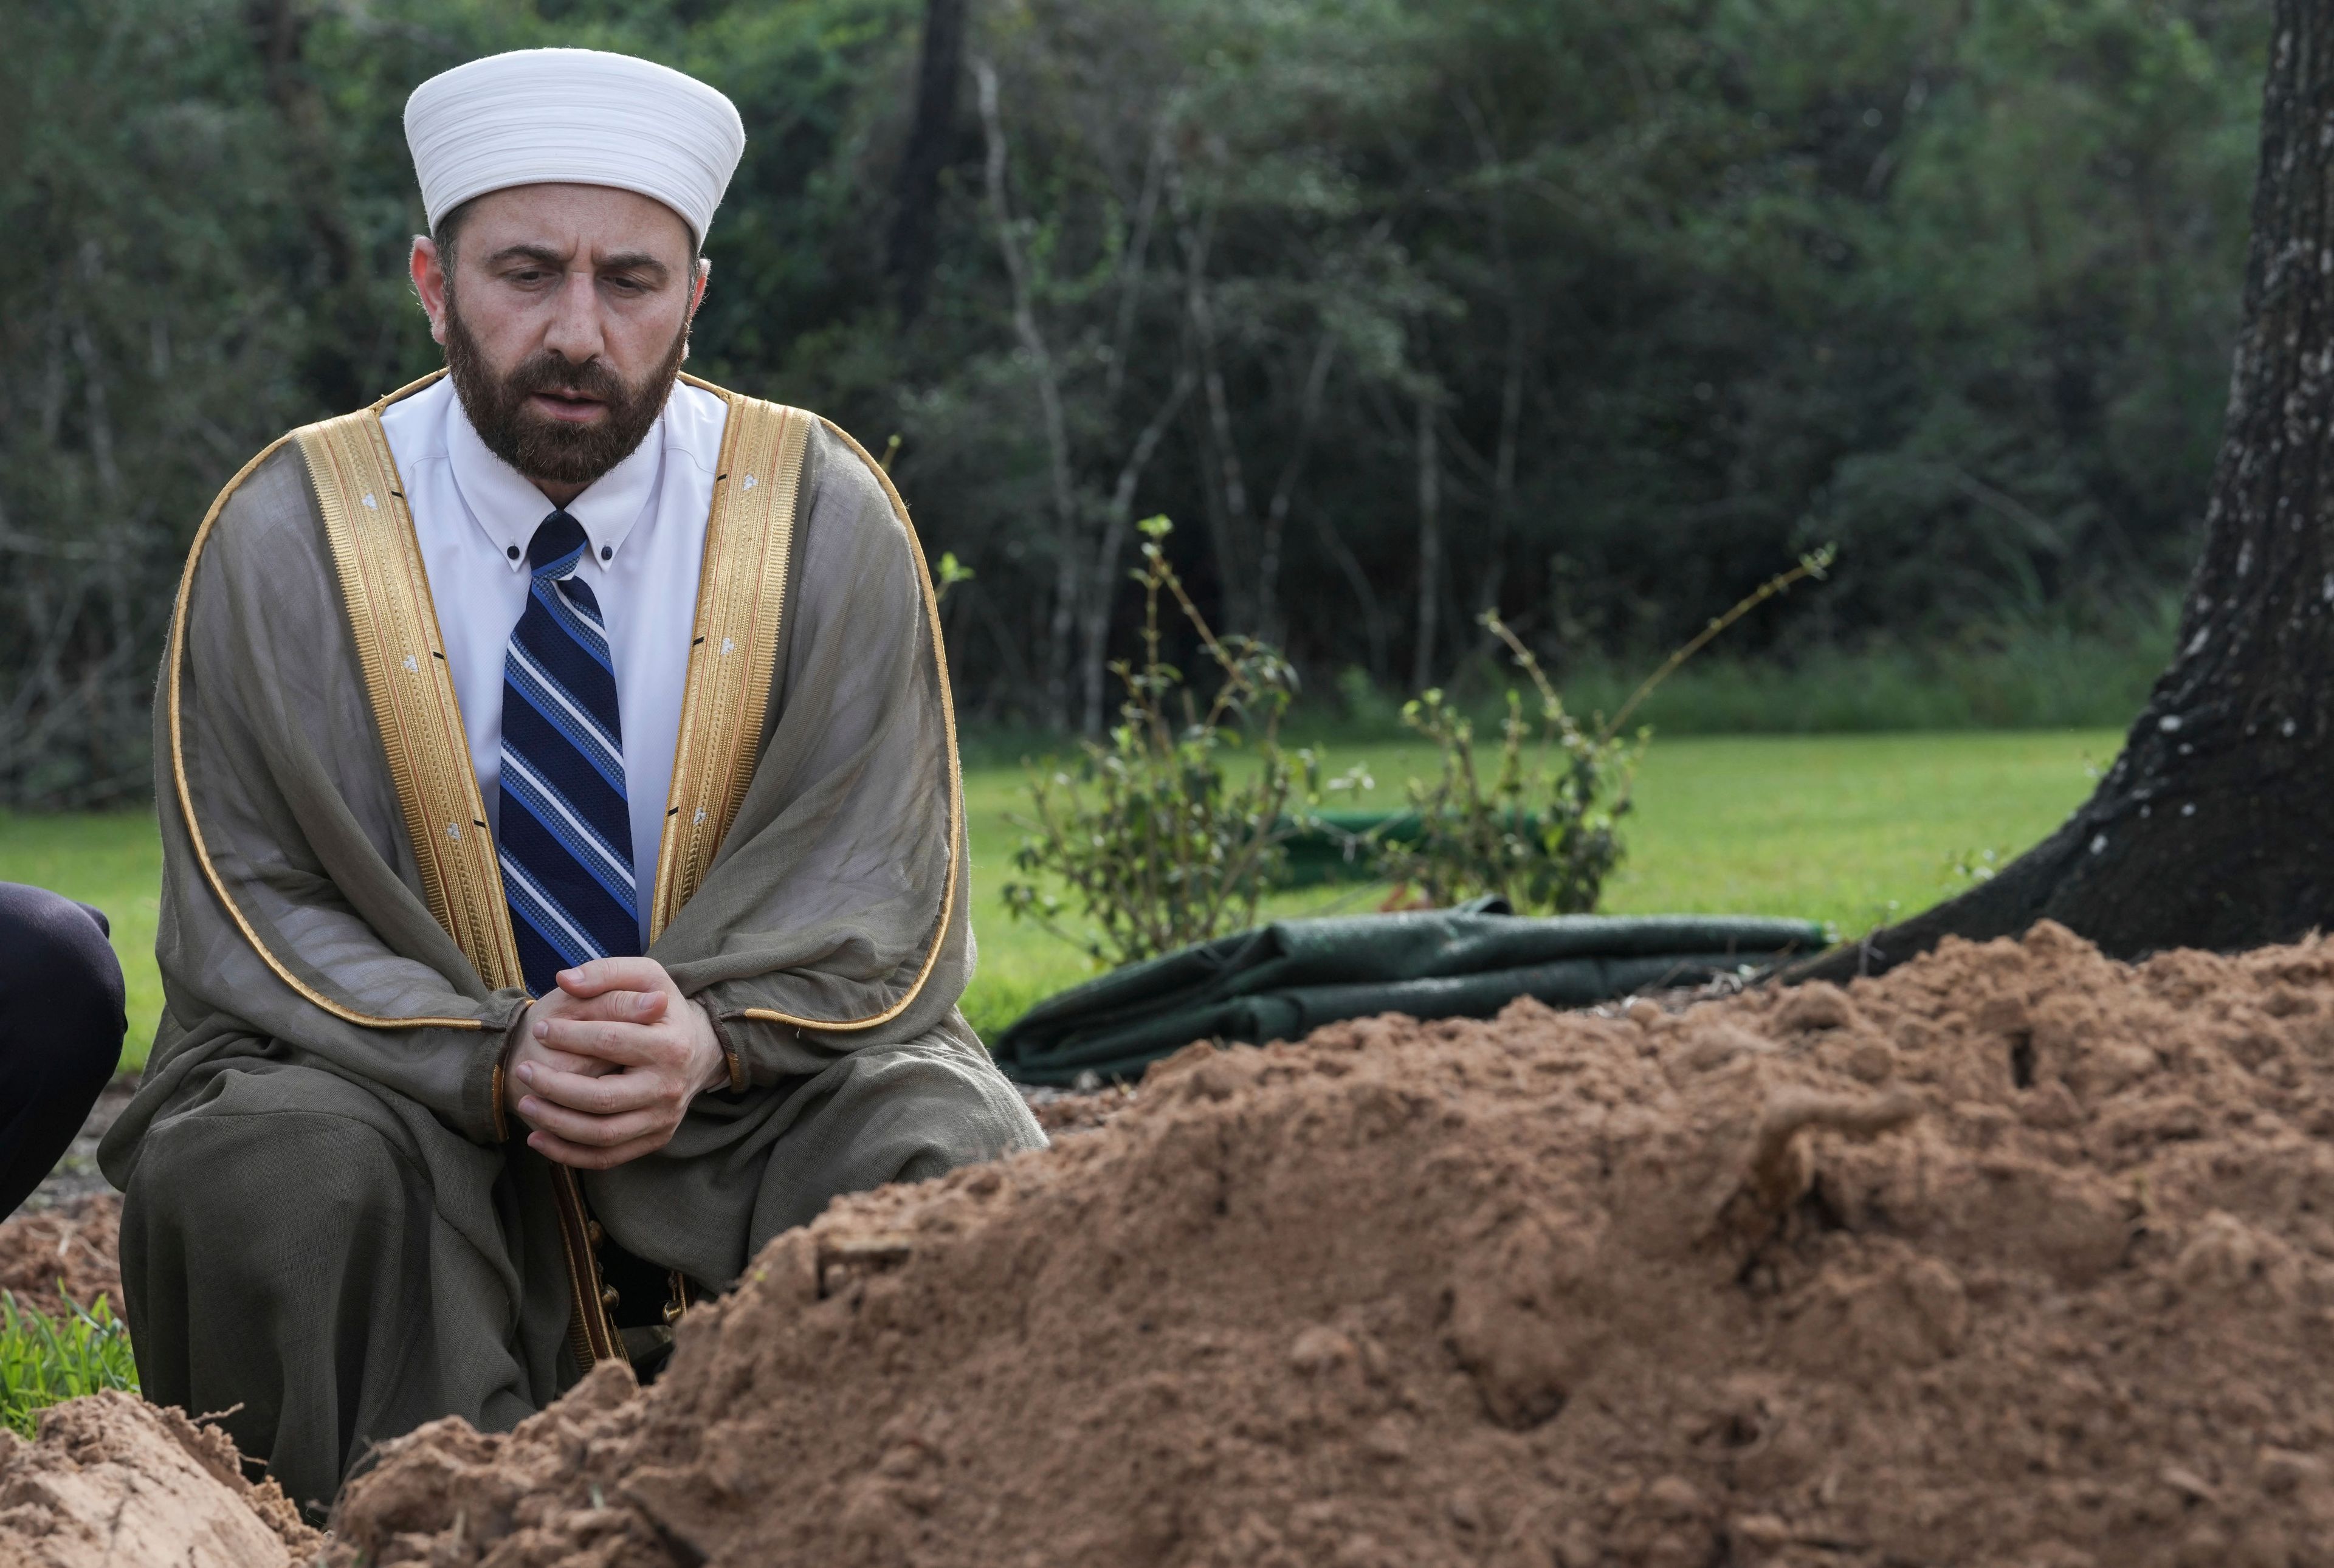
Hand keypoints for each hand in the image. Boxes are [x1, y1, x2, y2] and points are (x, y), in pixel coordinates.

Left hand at [506, 957, 729, 1170]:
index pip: (611, 1042)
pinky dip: (568, 1154)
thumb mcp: (646, 977)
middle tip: (524, 1070)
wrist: (698, 1050)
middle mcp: (669, 1087)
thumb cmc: (660, 1010)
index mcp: (670, 1044)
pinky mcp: (654, 1139)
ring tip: (526, 1104)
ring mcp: (663, 1119)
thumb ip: (605, 972)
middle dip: (554, 1086)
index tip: (540, 1029)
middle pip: (602, 1098)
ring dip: (555, 1123)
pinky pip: (606, 1157)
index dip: (569, 1036)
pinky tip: (539, 1138)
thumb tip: (565, 980)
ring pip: (601, 1135)